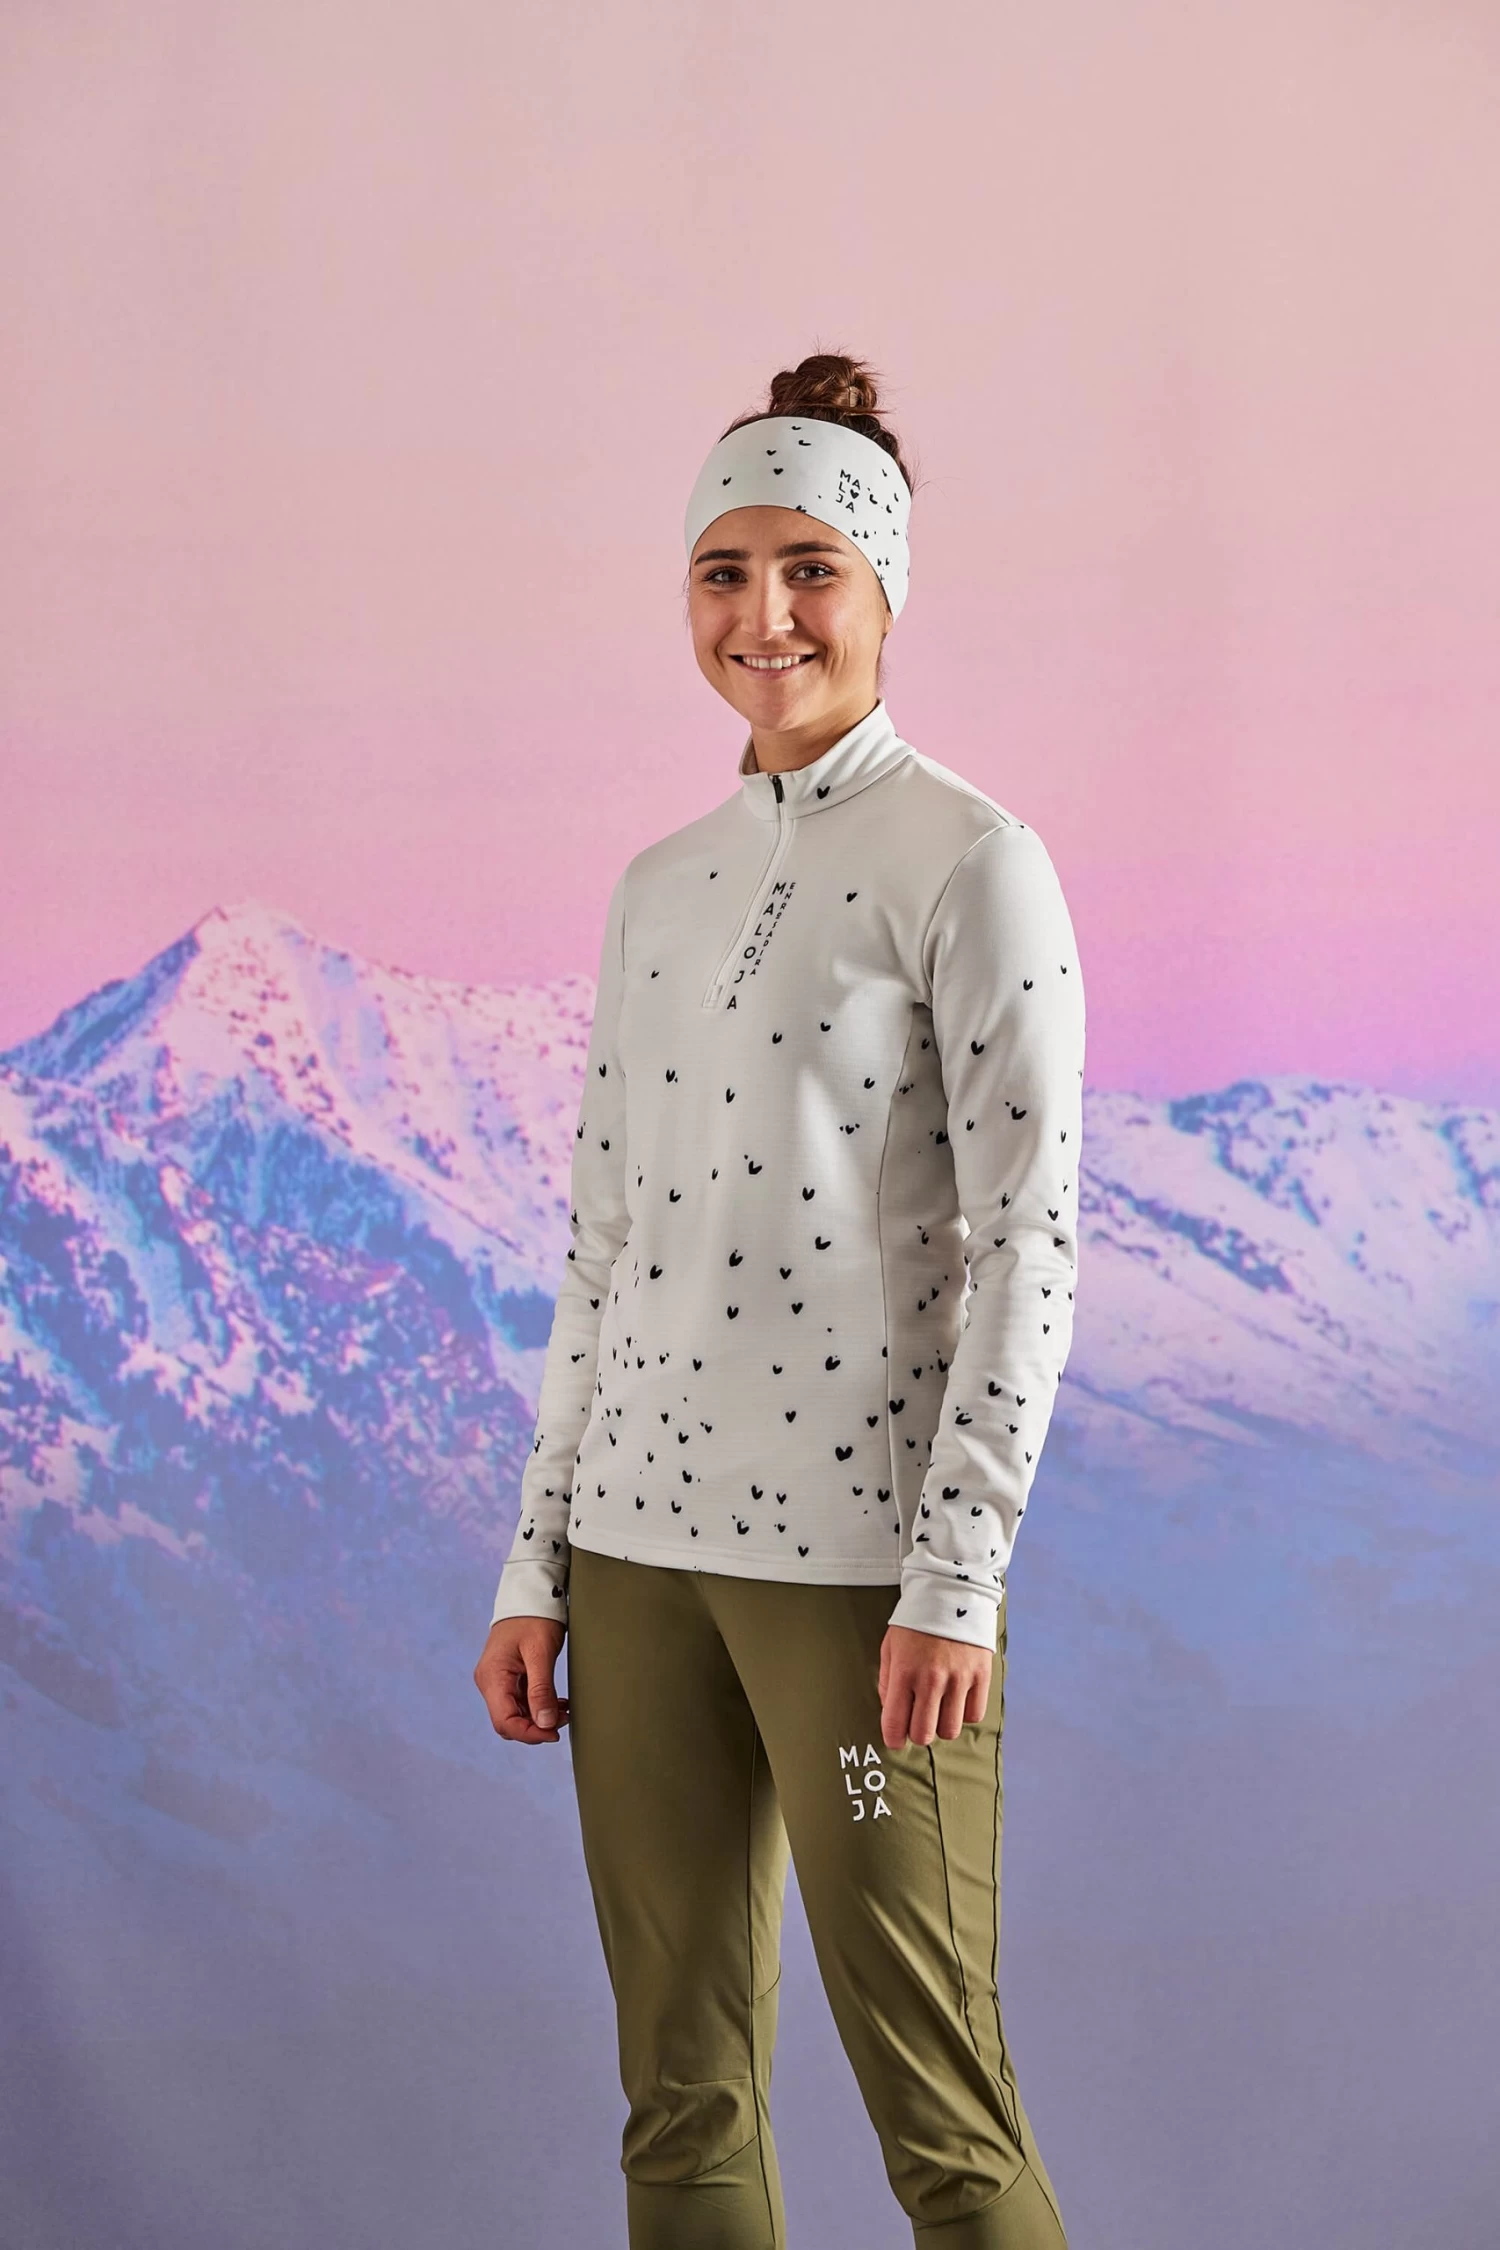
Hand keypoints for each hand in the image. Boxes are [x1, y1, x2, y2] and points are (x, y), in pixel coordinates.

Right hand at [474, 1617, 569, 1743]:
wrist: (530, 1594)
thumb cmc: (535, 1617)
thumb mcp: (541, 1652)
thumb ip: (541, 1690)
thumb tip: (545, 1724)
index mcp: (492, 1677)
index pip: (505, 1722)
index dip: (530, 1734)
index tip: (554, 1733)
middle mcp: (489, 1681)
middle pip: (508, 1722)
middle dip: (536, 1727)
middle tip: (564, 1718)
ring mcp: (496, 1680)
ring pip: (515, 1713)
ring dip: (539, 1717)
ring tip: (565, 1710)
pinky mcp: (506, 1677)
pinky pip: (519, 1701)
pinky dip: (538, 1705)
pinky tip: (557, 1702)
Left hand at [878, 1623, 991, 1748]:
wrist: (951, 1592)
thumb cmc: (916, 1622)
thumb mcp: (890, 1647)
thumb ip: (887, 1682)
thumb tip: (892, 1712)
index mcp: (904, 1671)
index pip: (895, 1723)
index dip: (893, 1739)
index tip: (895, 1739)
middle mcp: (932, 1679)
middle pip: (924, 1734)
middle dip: (917, 1733)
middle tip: (917, 1720)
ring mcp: (959, 1678)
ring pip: (950, 1730)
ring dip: (942, 1725)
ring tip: (939, 1708)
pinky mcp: (981, 1676)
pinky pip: (974, 1715)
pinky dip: (964, 1713)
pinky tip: (957, 1698)